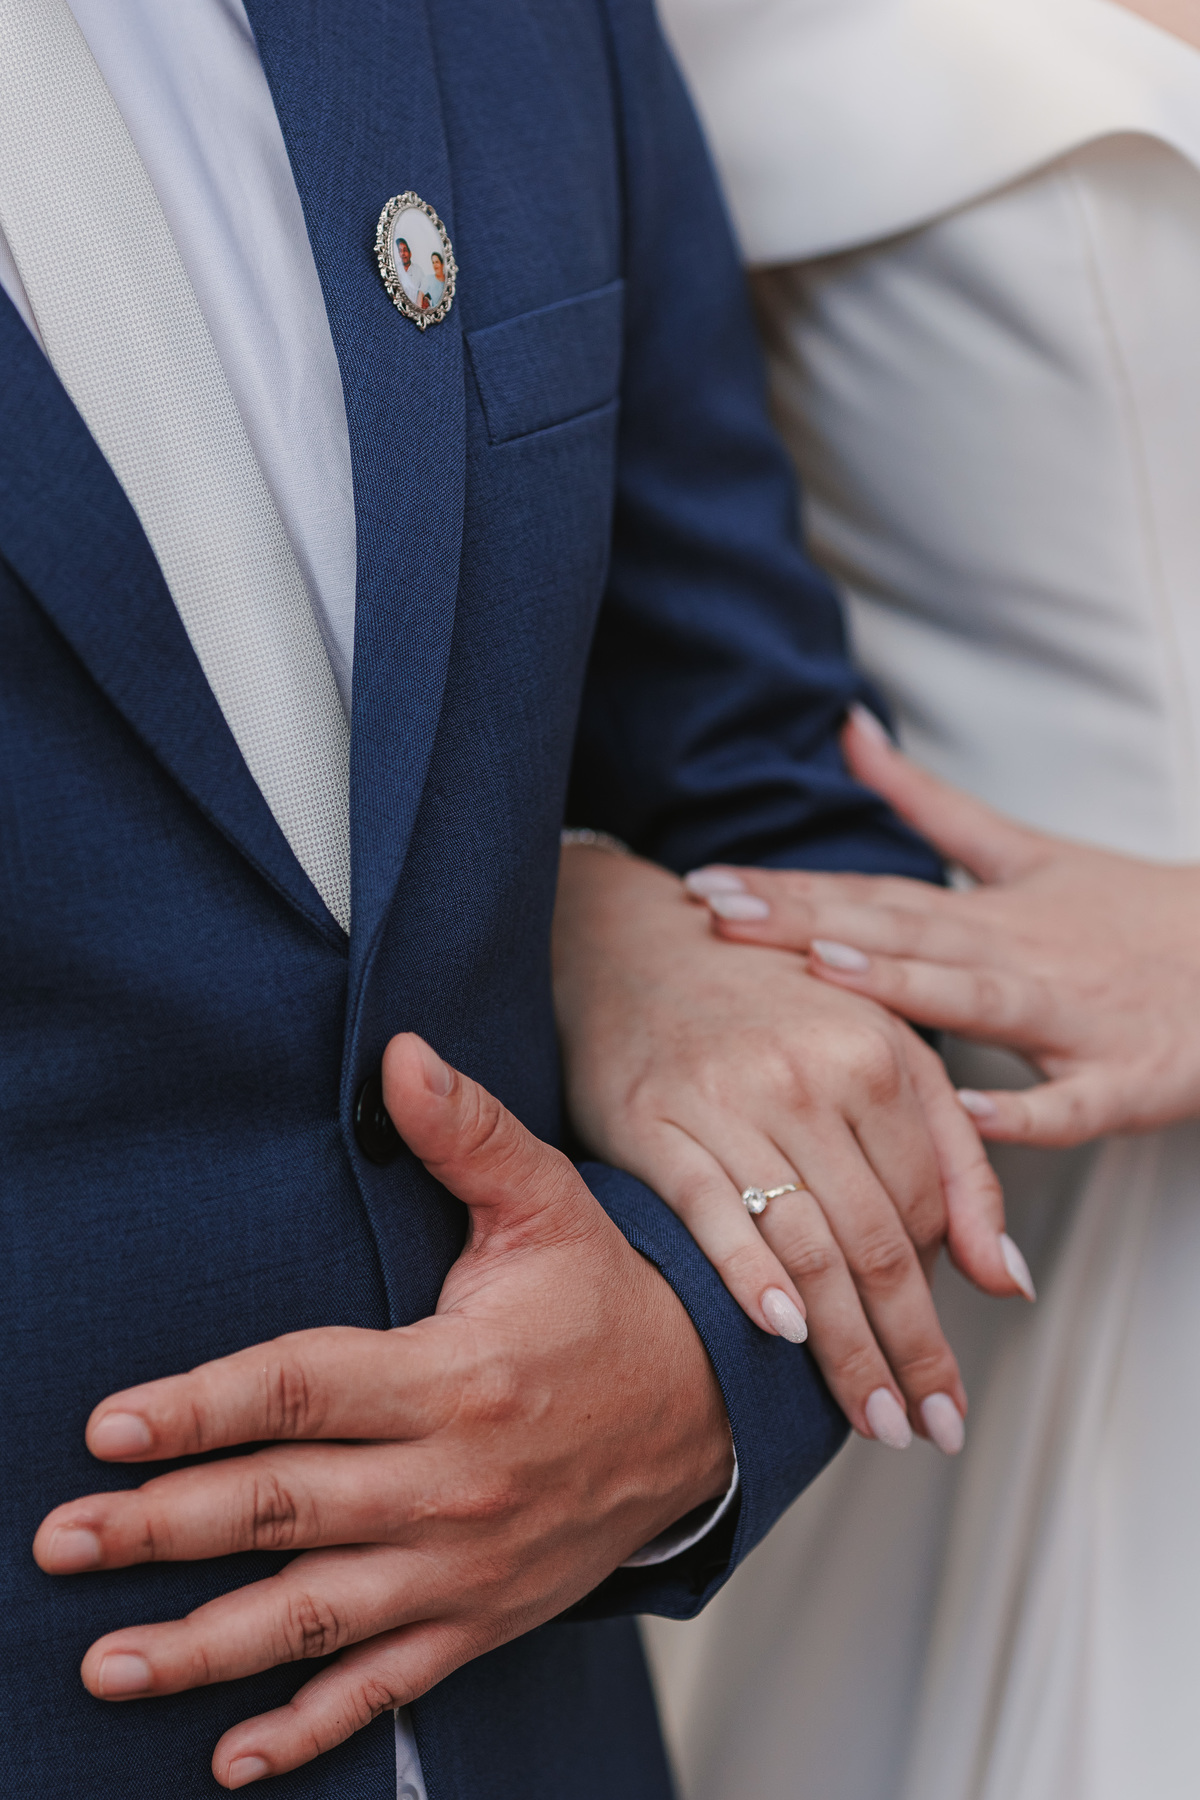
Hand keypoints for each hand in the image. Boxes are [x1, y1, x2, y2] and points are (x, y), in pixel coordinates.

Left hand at [34, 1035, 730, 1787]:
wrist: (711, 1412)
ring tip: (108, 1663)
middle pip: (287, 1508)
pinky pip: (388, 1686)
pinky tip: (232, 1754)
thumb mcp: (550, 1204)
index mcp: (457, 1375)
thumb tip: (401, 1053)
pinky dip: (310, 1728)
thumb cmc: (612, 1300)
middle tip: (62, 1541)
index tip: (110, 1425)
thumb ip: (469, 1134)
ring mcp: (467, 1563)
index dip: (202, 1408)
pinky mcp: (483, 1616)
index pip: (304, 1391)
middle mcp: (454, 1481)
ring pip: (318, 1615)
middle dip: (163, 1526)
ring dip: (206, 1645)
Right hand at [554, 843, 1020, 1457]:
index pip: (923, 1213)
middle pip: (874, 1242)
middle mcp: (808, 1078)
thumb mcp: (886, 1049)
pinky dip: (751, 1277)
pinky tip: (784, 1333)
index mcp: (876, 1057)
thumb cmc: (768, 1001)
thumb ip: (954, 1161)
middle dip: (906, 1350)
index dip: (939, 1305)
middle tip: (926, 1427)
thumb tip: (1008, 1278)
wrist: (635, 941)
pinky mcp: (653, 1121)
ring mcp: (728, 1099)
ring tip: (871, 1416)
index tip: (945, 1384)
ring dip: (844, 1345)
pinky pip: (711, 1212)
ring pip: (805, 1242)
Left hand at [694, 705, 1199, 1146]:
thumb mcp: (1022, 847)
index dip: (788, 889)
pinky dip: (1024, 1109)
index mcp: (986, 910)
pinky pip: (1070, 1101)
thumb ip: (926, 800)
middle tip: (719, 915)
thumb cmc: (1122, 911)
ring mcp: (1072, 1015)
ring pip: (980, 999)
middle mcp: (1017, 954)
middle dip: (808, 924)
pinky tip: (968, 1108)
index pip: (871, 894)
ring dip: (905, 985)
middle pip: (904, 933)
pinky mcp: (1125, 1077)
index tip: (703, 883)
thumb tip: (847, 728)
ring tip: (824, 970)